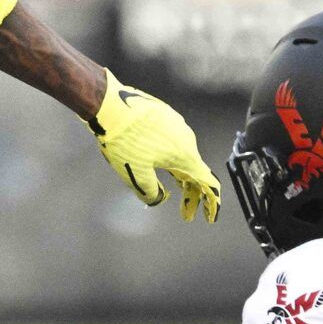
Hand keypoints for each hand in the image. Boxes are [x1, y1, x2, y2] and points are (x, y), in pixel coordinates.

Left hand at [90, 70, 220, 220]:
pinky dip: (170, 158)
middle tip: (185, 214)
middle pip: (195, 172)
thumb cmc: (124, 141)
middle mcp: (186, 139)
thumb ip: (150, 192)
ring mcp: (176, 125)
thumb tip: (158, 198)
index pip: (207, 183)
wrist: (111, 105)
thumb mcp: (135, 174)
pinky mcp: (165, 116)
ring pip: (183, 156)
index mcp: (184, 155)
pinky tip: (157, 162)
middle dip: (191, 195)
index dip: (211, 204)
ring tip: (174, 190)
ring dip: (181, 176)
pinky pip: (173, 142)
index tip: (209, 218)